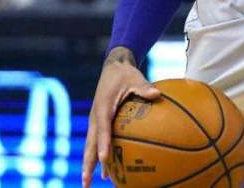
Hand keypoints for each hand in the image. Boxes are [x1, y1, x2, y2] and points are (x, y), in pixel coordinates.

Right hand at [82, 47, 160, 186]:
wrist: (113, 67)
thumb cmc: (125, 73)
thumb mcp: (135, 78)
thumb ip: (144, 87)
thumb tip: (157, 94)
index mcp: (103, 106)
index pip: (103, 128)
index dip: (104, 144)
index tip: (105, 160)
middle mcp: (96, 116)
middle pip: (90, 144)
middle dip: (88, 163)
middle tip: (87, 182)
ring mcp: (95, 120)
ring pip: (91, 146)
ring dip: (90, 164)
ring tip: (89, 183)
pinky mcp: (99, 122)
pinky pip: (97, 142)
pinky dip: (99, 156)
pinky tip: (105, 171)